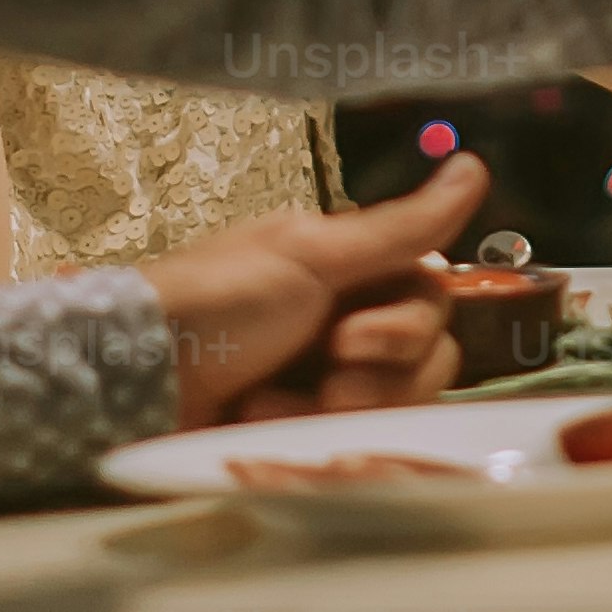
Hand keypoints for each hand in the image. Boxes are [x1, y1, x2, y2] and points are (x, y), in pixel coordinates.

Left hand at [146, 153, 486, 424]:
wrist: (137, 376)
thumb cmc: (217, 301)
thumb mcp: (311, 254)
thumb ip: (401, 226)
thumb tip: (475, 167)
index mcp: (349, 275)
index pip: (431, 304)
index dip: (407, 329)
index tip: (352, 337)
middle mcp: (345, 324)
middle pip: (426, 361)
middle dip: (377, 376)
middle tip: (325, 374)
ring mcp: (323, 383)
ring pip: (395, 408)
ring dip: (336, 407)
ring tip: (271, 403)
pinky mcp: (303, 433)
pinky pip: (352, 444)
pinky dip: (306, 435)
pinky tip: (259, 423)